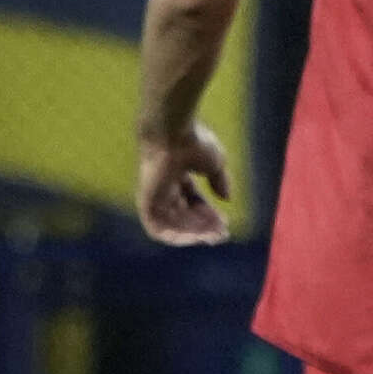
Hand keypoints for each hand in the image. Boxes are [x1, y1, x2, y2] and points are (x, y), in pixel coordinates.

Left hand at [137, 124, 230, 244]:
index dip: (210, 216)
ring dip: (193, 235)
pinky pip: (158, 230)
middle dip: (204, 228)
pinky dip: (175, 237)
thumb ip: (219, 181)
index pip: (194, 203)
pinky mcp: (146, 204)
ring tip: (211, 237)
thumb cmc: (194, 143)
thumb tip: (226, 199)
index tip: (226, 224)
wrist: (174, 135)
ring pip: (173, 226)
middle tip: (221, 235)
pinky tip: (195, 239)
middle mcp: (164, 189)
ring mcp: (154, 197)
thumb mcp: (215, 164)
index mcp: (178, 177)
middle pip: (185, 216)